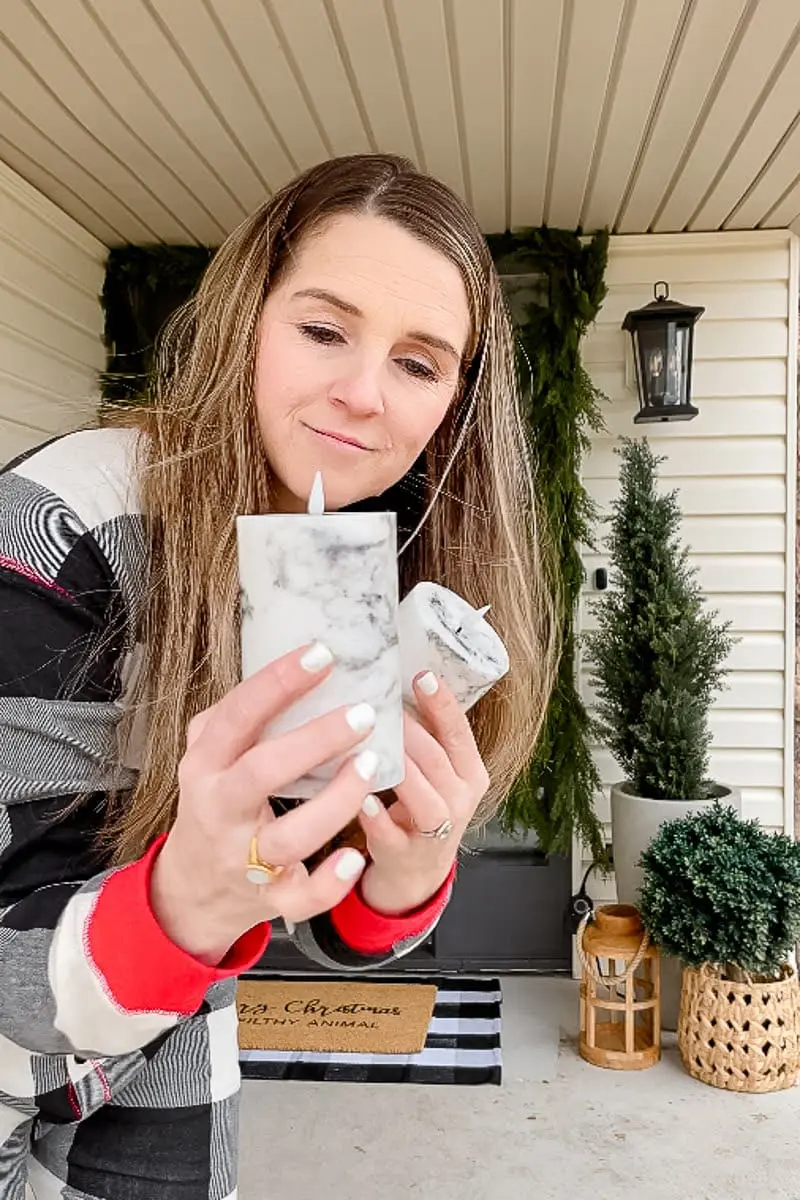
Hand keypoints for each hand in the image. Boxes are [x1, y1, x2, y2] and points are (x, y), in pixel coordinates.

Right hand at [149, 642, 381, 964]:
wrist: (192, 889)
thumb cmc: (213, 804)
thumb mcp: (208, 757)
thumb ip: (236, 718)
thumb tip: (291, 665)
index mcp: (204, 765)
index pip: (238, 715)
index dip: (278, 683)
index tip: (322, 654)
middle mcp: (219, 809)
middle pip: (263, 772)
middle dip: (316, 740)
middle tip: (364, 713)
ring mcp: (243, 858)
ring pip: (288, 836)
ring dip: (335, 802)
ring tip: (372, 766)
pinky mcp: (268, 898)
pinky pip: (300, 896)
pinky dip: (329, 882)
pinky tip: (355, 857)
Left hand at [356, 671, 489, 915]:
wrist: (415, 875)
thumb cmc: (419, 810)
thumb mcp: (435, 773)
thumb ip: (425, 736)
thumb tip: (393, 683)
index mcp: (470, 774)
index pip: (460, 734)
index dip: (442, 704)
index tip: (422, 675)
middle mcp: (459, 801)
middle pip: (437, 759)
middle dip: (409, 729)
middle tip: (378, 702)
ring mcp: (434, 831)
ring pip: (422, 795)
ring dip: (398, 767)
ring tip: (370, 741)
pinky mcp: (404, 855)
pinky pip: (391, 835)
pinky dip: (376, 817)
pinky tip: (360, 798)